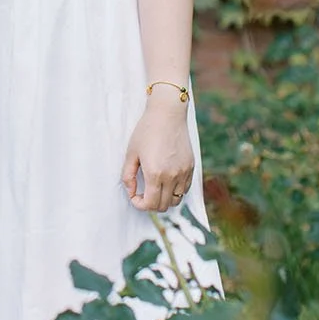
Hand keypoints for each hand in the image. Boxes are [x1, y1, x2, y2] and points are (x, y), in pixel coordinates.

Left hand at [120, 97, 193, 213]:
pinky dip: (175, 191)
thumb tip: (131, 191)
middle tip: (143, 194)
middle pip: (163, 205)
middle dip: (150, 204)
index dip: (139, 205)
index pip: (150, 204)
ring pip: (176, 200)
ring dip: (164, 199)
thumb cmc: (147, 130)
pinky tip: (166, 181)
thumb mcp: (131, 153)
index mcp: (155, 174)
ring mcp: (183, 173)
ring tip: (155, 188)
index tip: (135, 196)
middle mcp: (172, 176)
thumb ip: (127, 176)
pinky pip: (184, 189)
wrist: (167, 114)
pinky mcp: (190, 167)